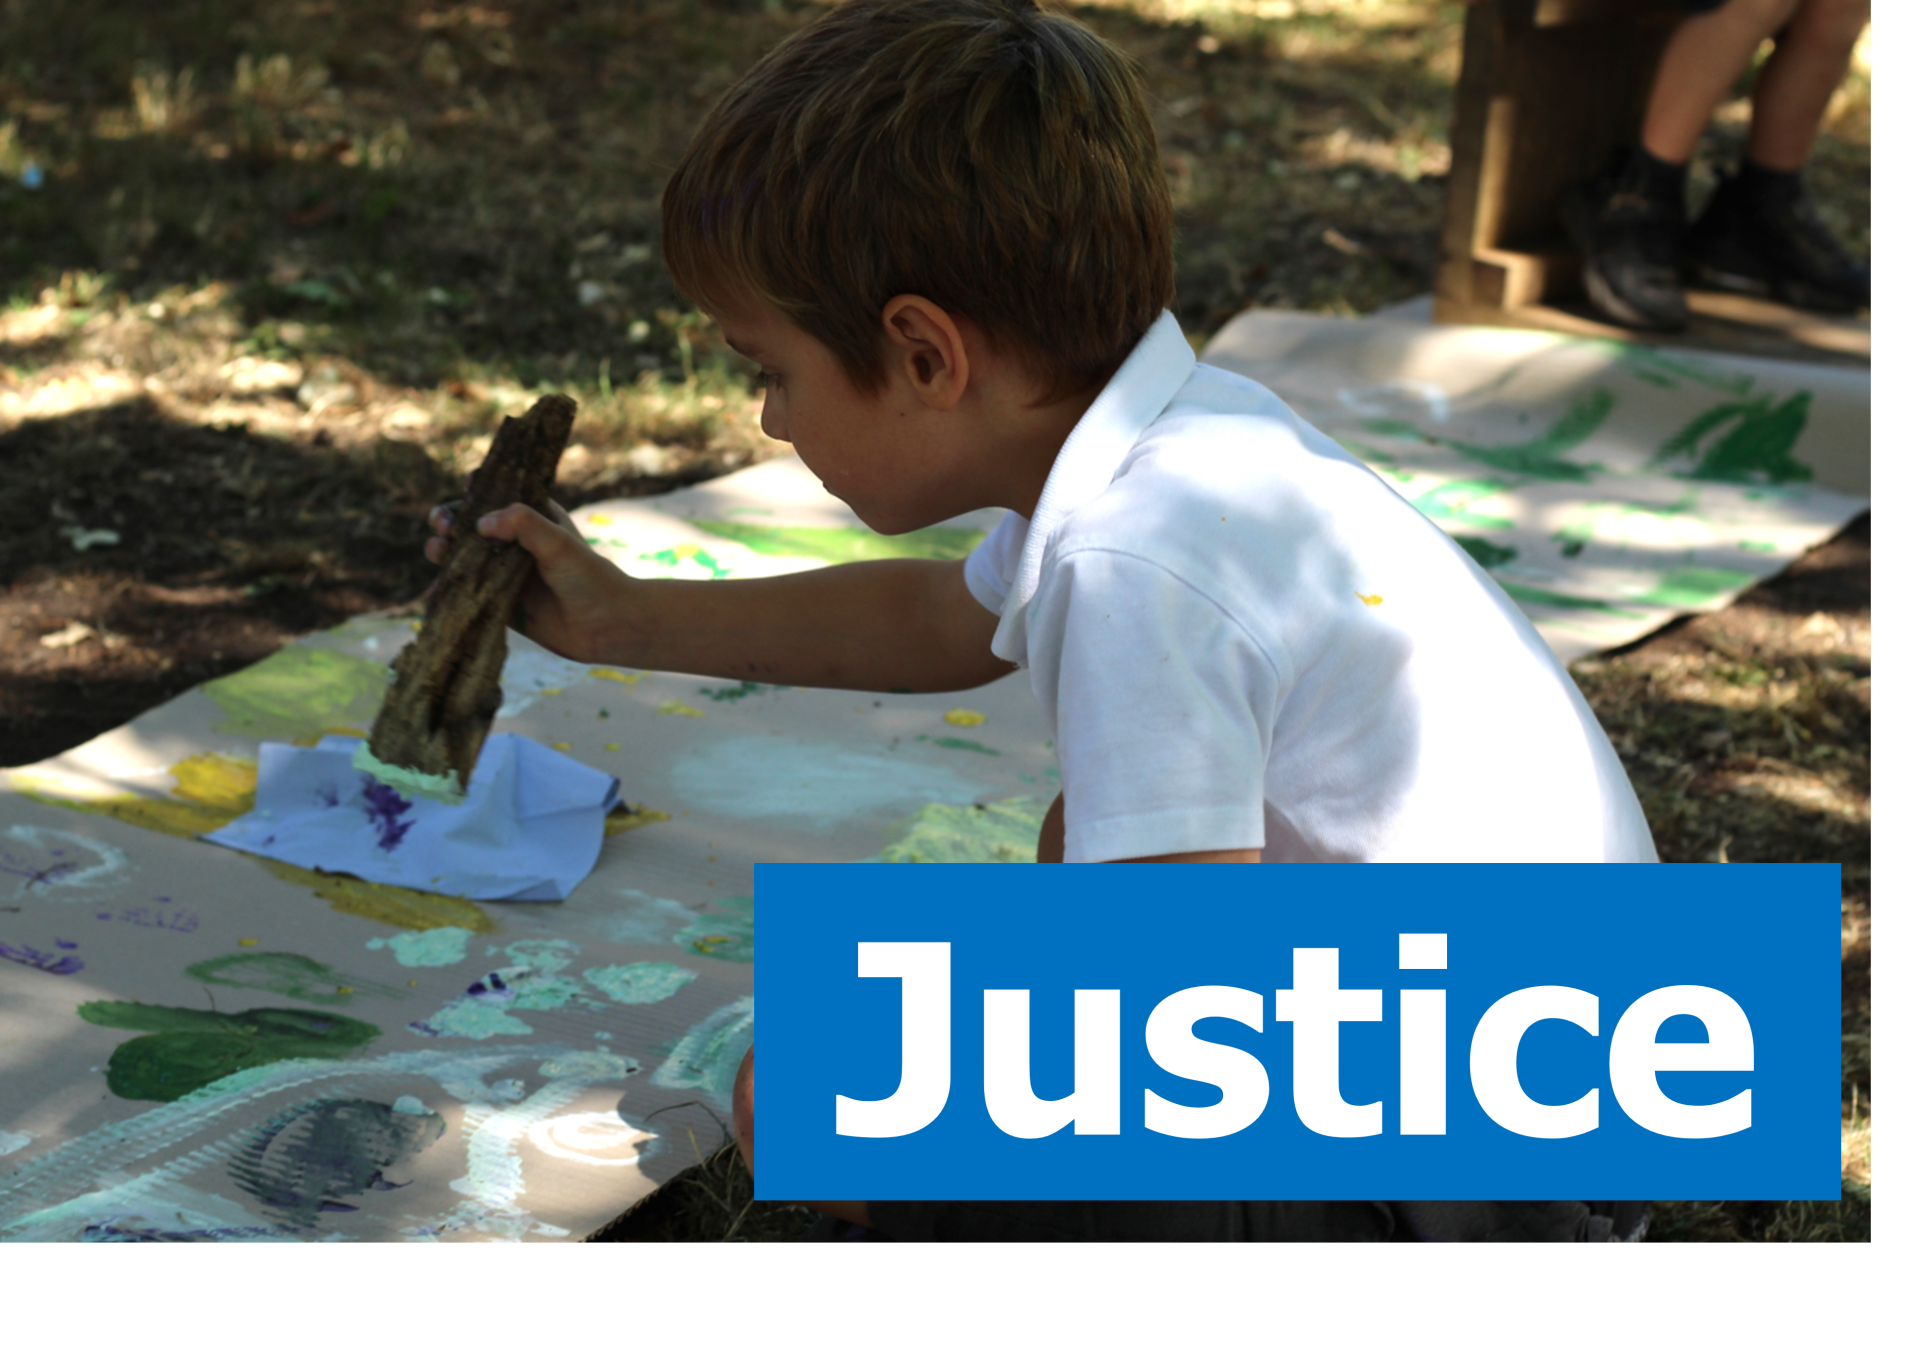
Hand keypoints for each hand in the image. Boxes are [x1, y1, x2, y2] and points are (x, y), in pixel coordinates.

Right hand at [425, 499, 631, 664]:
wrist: (606, 626)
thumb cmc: (589, 577)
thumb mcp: (558, 542)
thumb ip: (523, 524)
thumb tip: (480, 522)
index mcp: (532, 518)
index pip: (496, 496)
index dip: (475, 491)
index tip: (469, 490)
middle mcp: (514, 544)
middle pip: (469, 525)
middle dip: (450, 521)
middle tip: (444, 525)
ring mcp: (504, 573)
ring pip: (462, 557)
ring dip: (443, 551)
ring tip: (438, 550)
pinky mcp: (499, 602)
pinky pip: (466, 592)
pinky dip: (448, 587)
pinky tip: (437, 585)